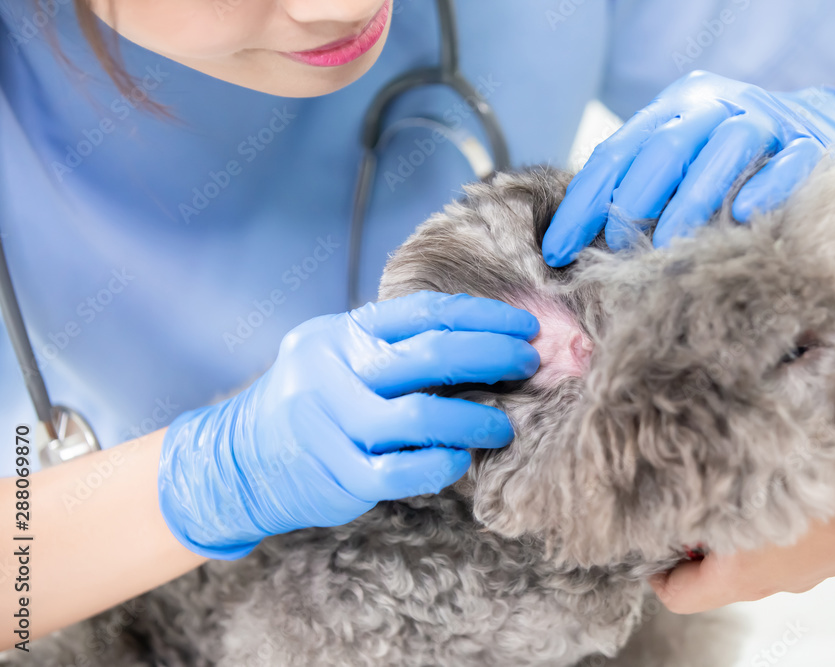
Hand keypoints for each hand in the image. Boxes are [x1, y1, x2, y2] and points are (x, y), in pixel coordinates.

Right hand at [157, 292, 539, 558]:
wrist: (238, 460)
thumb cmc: (311, 400)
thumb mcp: (337, 354)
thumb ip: (394, 346)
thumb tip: (483, 341)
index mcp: (340, 333)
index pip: (423, 313)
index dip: (482, 317)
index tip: (525, 326)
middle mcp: (333, 371)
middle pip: (430, 356)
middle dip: (492, 356)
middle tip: (531, 363)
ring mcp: (332, 425)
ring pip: (421, 416)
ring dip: (477, 418)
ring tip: (505, 425)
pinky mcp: (337, 475)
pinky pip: (404, 471)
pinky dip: (442, 464)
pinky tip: (461, 459)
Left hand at [543, 71, 834, 265]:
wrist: (817, 127)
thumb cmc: (730, 163)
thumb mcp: (680, 164)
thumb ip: (640, 191)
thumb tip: (581, 250)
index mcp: (672, 110)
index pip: (617, 152)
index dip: (583, 203)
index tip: (557, 252)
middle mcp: (715, 105)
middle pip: (668, 146)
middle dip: (634, 198)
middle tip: (614, 247)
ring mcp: (768, 119)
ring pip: (726, 148)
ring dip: (692, 198)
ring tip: (667, 244)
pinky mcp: (812, 142)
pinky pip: (789, 162)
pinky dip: (765, 187)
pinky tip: (741, 217)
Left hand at [650, 433, 834, 612]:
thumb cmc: (816, 499)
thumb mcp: (738, 500)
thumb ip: (698, 509)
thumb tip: (671, 507)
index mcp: (736, 579)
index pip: (675, 597)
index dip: (655, 569)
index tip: (650, 539)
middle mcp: (763, 586)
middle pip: (708, 581)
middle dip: (691, 546)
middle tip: (686, 506)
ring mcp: (794, 575)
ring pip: (742, 564)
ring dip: (727, 535)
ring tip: (724, 494)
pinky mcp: (817, 559)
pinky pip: (775, 550)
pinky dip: (761, 529)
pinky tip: (766, 494)